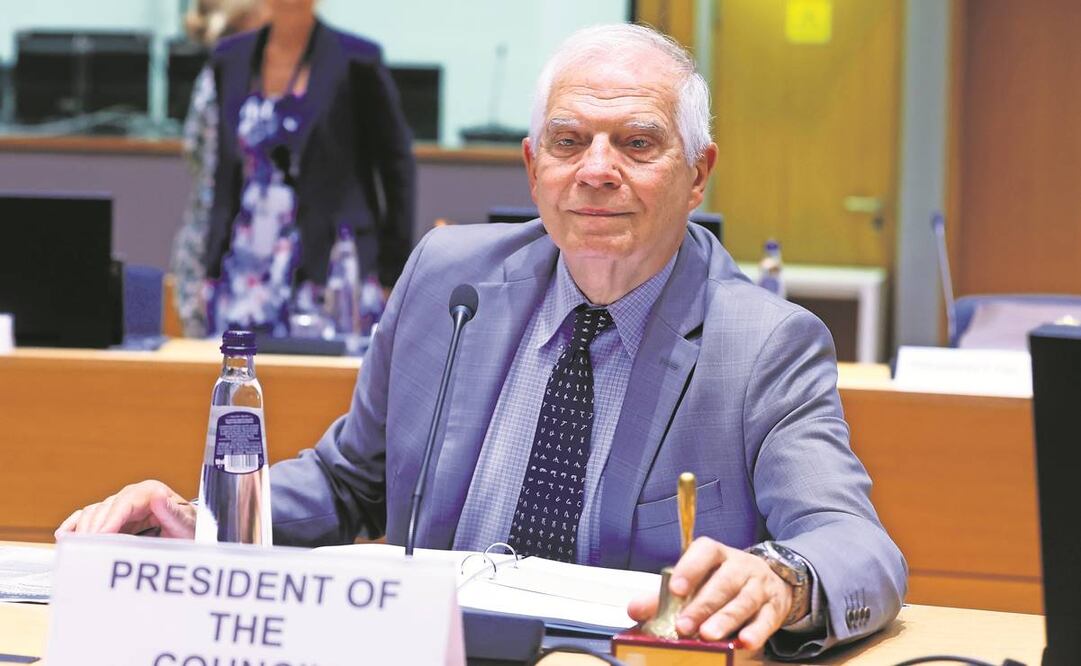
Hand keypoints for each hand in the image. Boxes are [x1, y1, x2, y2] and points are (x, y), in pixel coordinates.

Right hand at [55, 480, 195, 539]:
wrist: (189, 535)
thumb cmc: (189, 529)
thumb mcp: (185, 524)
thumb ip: (171, 512)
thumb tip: (157, 495)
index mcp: (150, 491)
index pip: (124, 503)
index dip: (109, 520)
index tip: (99, 537)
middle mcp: (132, 494)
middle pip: (105, 508)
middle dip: (94, 528)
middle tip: (85, 549)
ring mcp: (120, 504)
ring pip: (94, 512)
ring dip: (83, 529)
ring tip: (76, 548)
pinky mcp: (112, 515)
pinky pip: (89, 517)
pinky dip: (76, 524)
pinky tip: (65, 535)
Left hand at [627, 537, 792, 650]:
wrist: (771, 583)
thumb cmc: (722, 582)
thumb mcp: (696, 582)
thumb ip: (664, 597)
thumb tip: (634, 609)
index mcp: (717, 554)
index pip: (705, 552)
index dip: (690, 568)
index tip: (675, 589)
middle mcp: (740, 566)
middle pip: (722, 582)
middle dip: (702, 605)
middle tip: (683, 626)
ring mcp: (759, 585)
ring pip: (743, 601)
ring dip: (725, 619)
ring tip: (708, 635)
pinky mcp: (774, 607)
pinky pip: (767, 619)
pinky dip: (756, 631)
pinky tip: (744, 642)